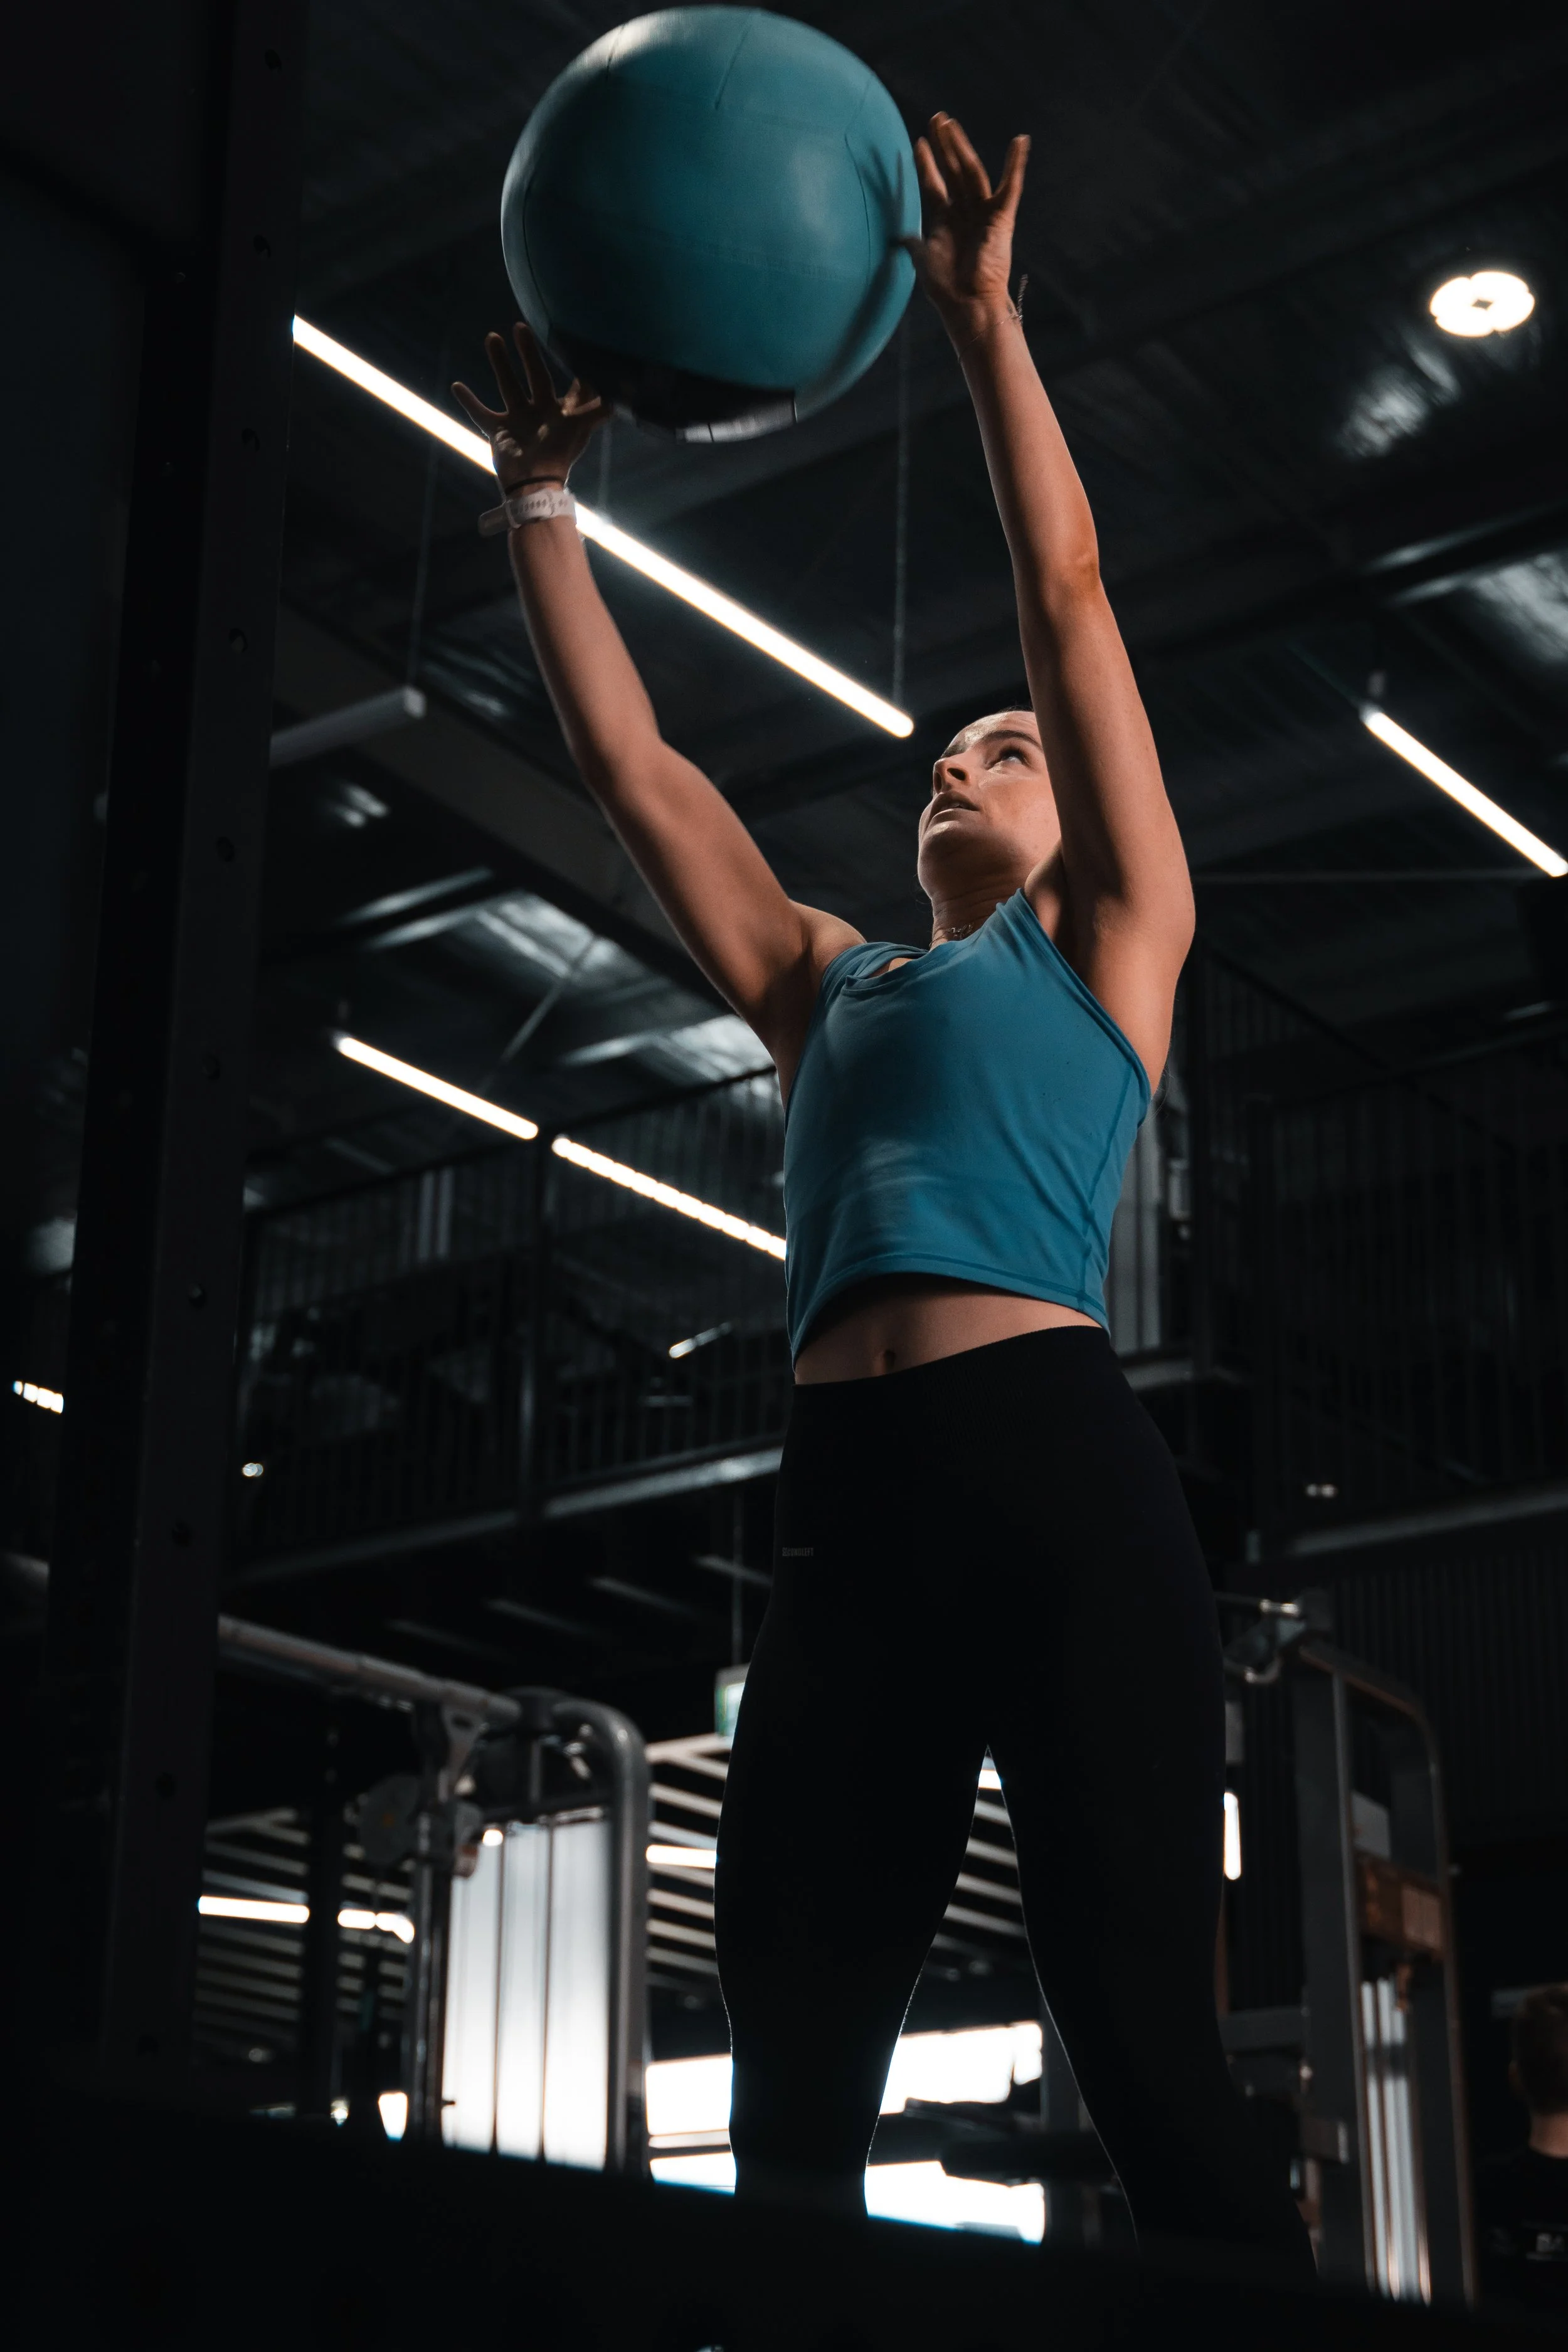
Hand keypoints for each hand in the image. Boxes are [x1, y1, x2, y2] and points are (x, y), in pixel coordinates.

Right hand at [452, 322, 603, 488]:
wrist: (532, 483)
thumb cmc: (558, 456)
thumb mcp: (579, 429)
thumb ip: (597, 410)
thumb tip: (620, 392)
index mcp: (561, 412)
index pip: (572, 388)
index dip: (576, 370)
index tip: (575, 347)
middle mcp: (540, 412)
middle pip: (535, 376)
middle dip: (528, 353)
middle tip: (520, 327)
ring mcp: (518, 421)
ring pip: (507, 386)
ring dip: (499, 363)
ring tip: (492, 337)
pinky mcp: (498, 432)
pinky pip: (480, 414)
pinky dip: (469, 402)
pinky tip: (456, 386)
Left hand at [905, 113, 1028, 348]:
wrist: (967, 303)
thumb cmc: (945, 288)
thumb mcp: (921, 259)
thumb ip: (912, 242)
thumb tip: (898, 236)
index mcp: (945, 221)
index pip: (934, 185)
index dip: (925, 164)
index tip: (918, 143)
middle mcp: (965, 212)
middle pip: (952, 171)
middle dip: (944, 145)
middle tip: (936, 119)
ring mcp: (983, 213)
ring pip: (971, 172)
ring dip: (960, 147)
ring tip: (949, 123)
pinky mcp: (1002, 217)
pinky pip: (1010, 187)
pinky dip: (1016, 165)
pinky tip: (1020, 141)